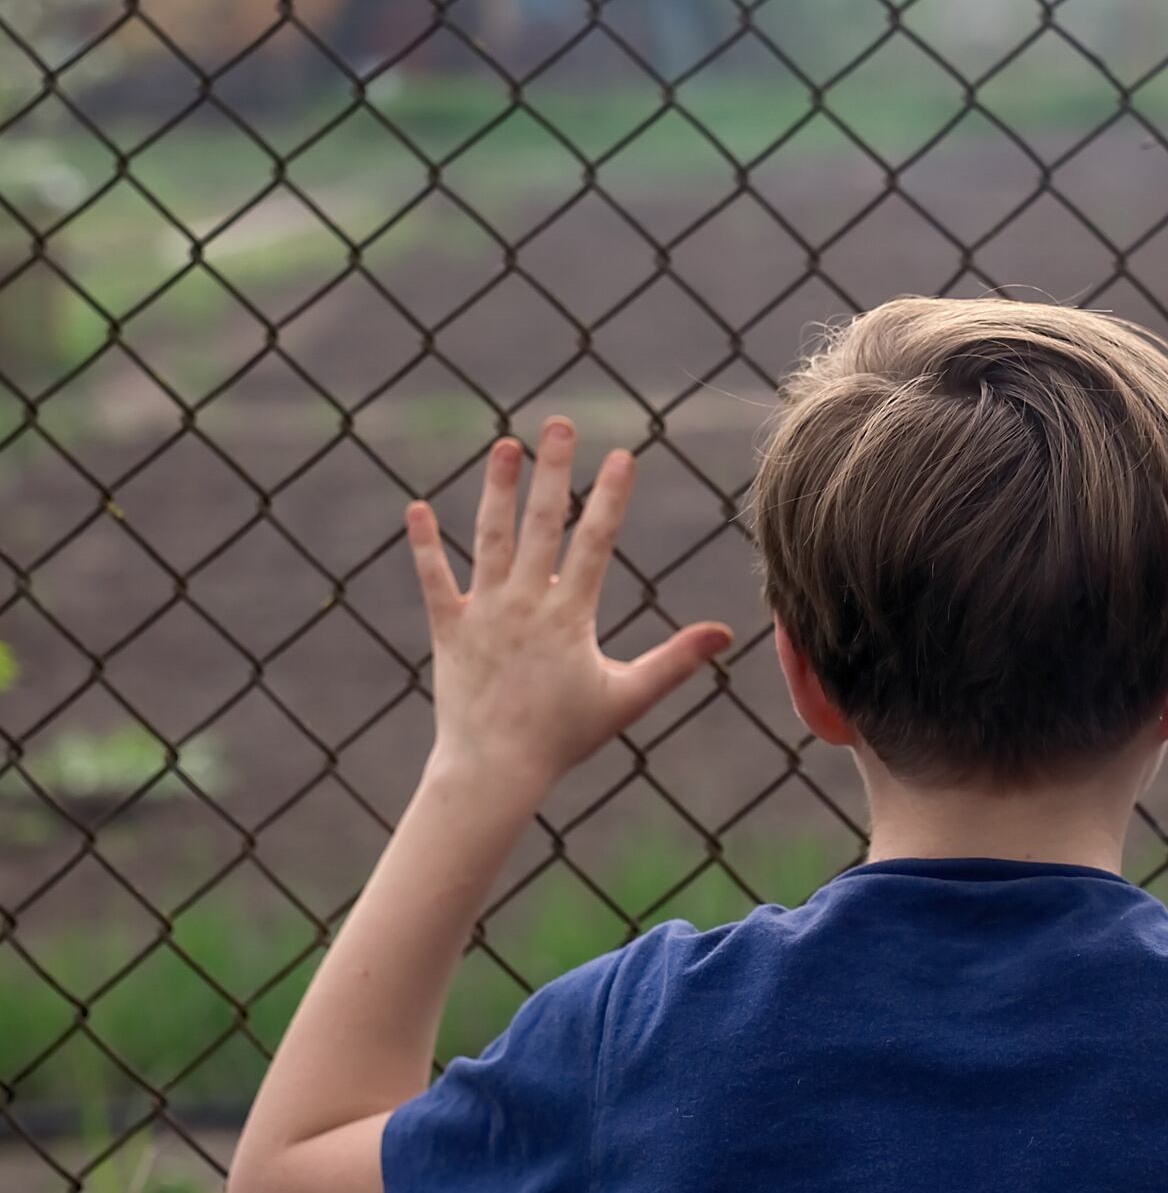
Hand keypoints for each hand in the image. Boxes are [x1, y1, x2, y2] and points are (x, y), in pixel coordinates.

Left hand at [404, 417, 732, 788]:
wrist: (494, 769)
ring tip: (505, 445)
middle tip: (560, 423)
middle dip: (554, 470)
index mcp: (569, 616)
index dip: (609, 497)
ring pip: (489, 538)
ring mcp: (483, 613)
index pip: (595, 542)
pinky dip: (424, 546)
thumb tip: (725, 634)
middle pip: (542, 524)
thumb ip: (676, 661)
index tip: (621, 455)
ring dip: (496, 489)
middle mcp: (524, 604)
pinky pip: (433, 580)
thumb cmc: (564, 737)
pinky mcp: (449, 629)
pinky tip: (417, 508)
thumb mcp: (628, 698)